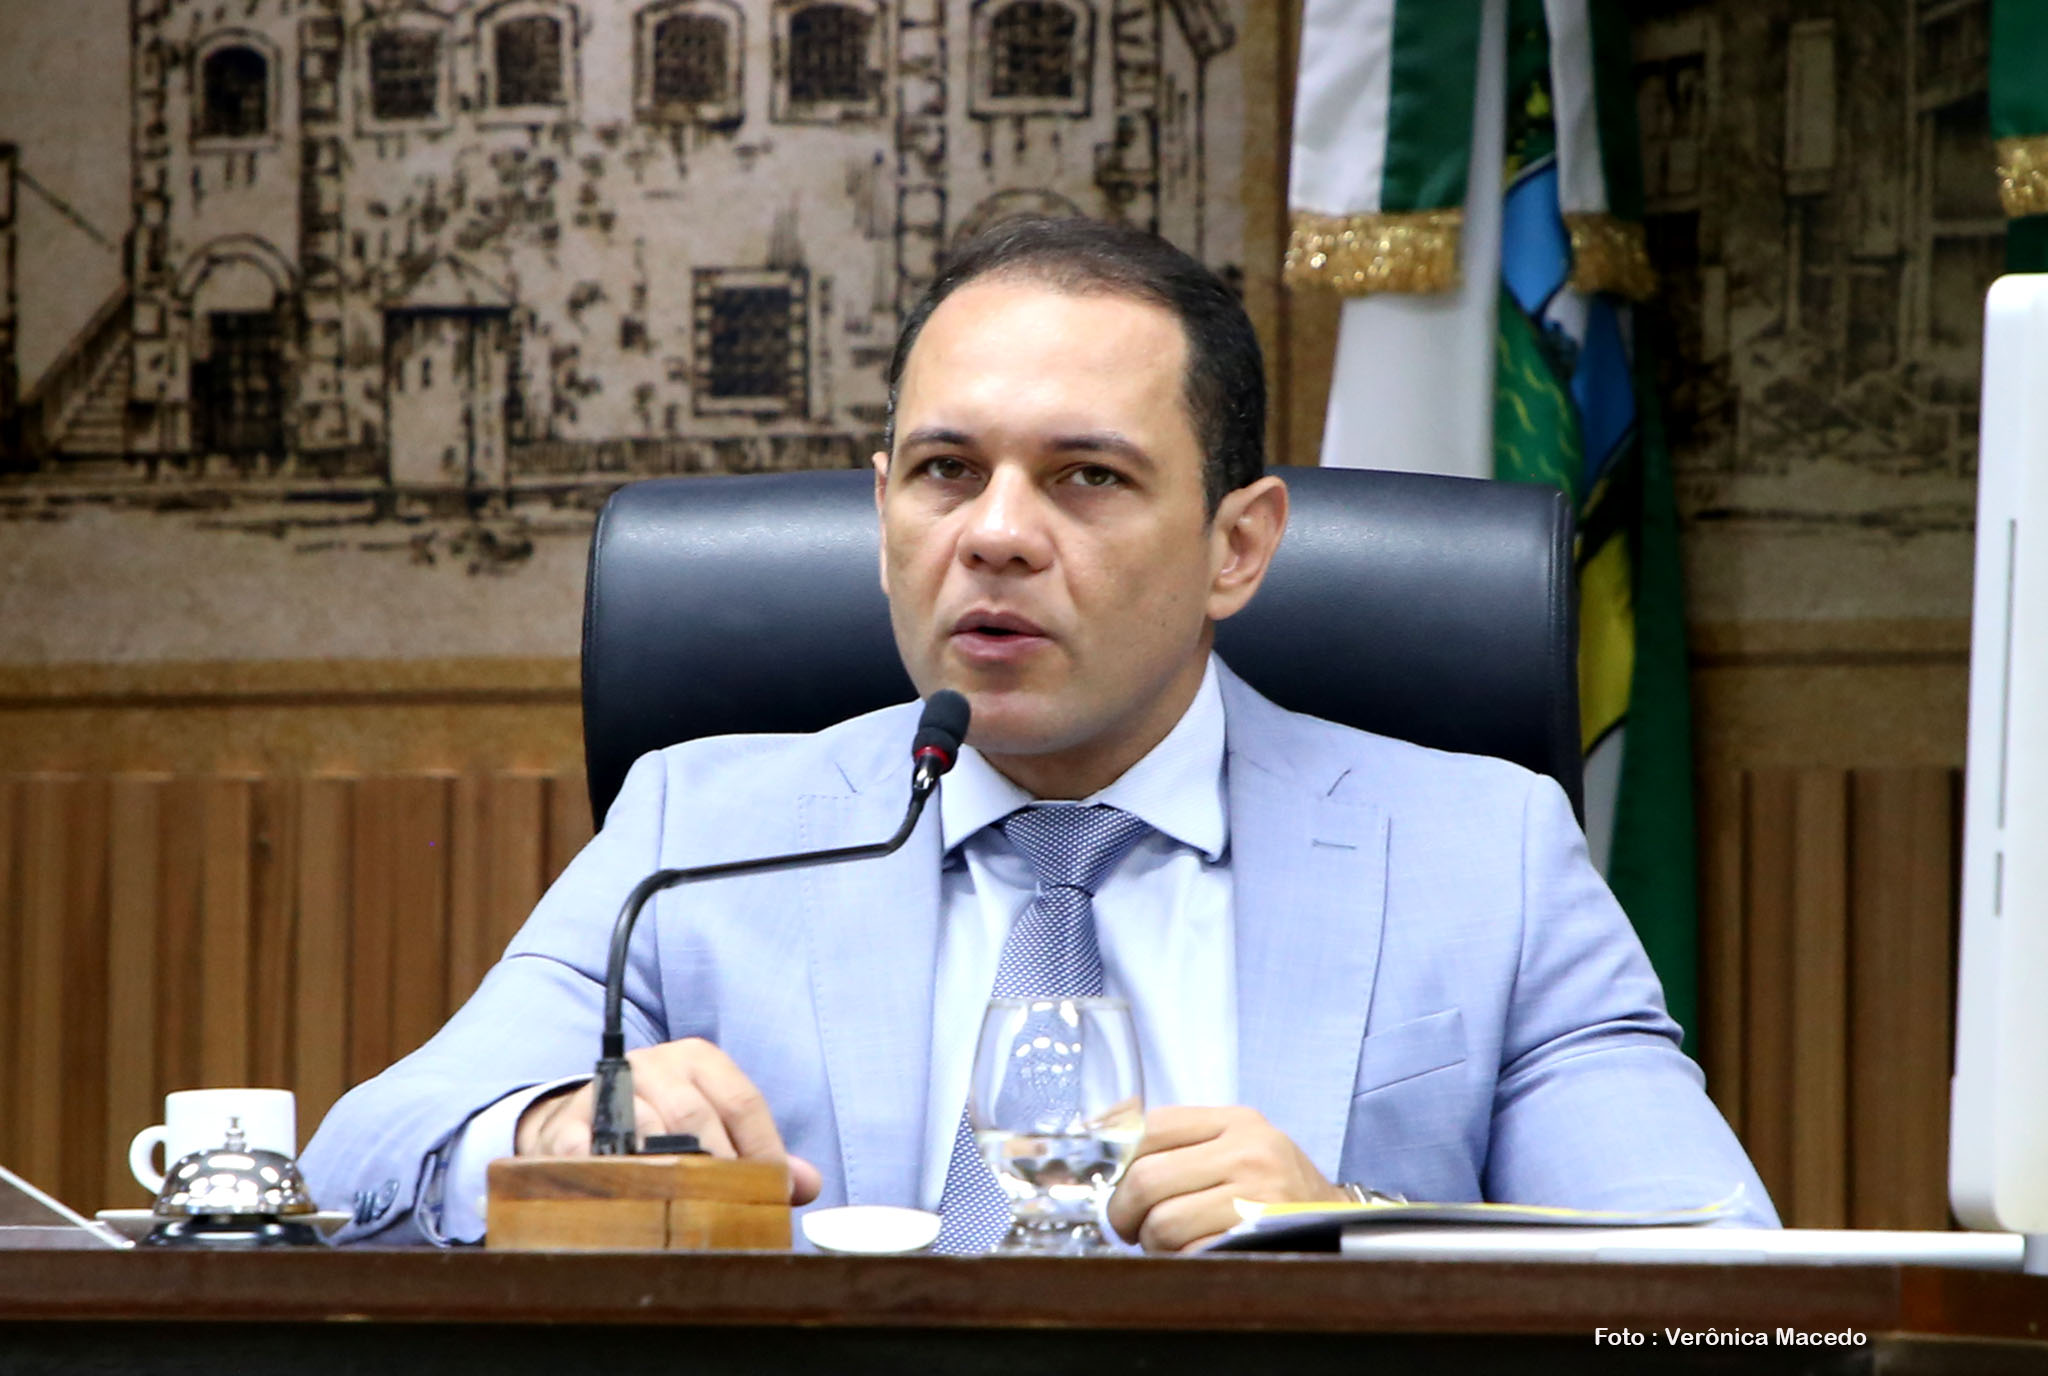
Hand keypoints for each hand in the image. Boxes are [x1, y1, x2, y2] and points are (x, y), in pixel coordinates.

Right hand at [514, 1037, 822, 1205]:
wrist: (582, 1117)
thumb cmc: (663, 1122)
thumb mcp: (715, 1123)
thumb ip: (759, 1153)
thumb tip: (806, 1184)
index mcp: (699, 1059)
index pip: (742, 1101)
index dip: (763, 1150)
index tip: (775, 1191)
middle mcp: (655, 1064)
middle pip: (696, 1115)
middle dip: (719, 1167)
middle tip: (730, 1208)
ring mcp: (608, 1090)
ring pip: (645, 1128)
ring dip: (668, 1173)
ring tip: (685, 1208)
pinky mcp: (568, 1122)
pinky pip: (586, 1148)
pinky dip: (607, 1172)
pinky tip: (626, 1197)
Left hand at [1106, 1106, 1343, 1252]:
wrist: (1338, 1229)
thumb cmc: (1277, 1189)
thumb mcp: (1237, 1144)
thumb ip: (1179, 1136)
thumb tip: (1101, 1127)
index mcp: (1237, 1122)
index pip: (1151, 1126)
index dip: (1117, 1159)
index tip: (1110, 1183)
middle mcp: (1250, 1152)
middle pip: (1147, 1177)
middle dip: (1125, 1211)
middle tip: (1130, 1226)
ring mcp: (1257, 1197)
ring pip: (1162, 1222)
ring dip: (1152, 1243)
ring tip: (1168, 1243)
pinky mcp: (1258, 1241)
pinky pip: (1189, 1254)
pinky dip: (1180, 1262)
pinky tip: (1194, 1255)